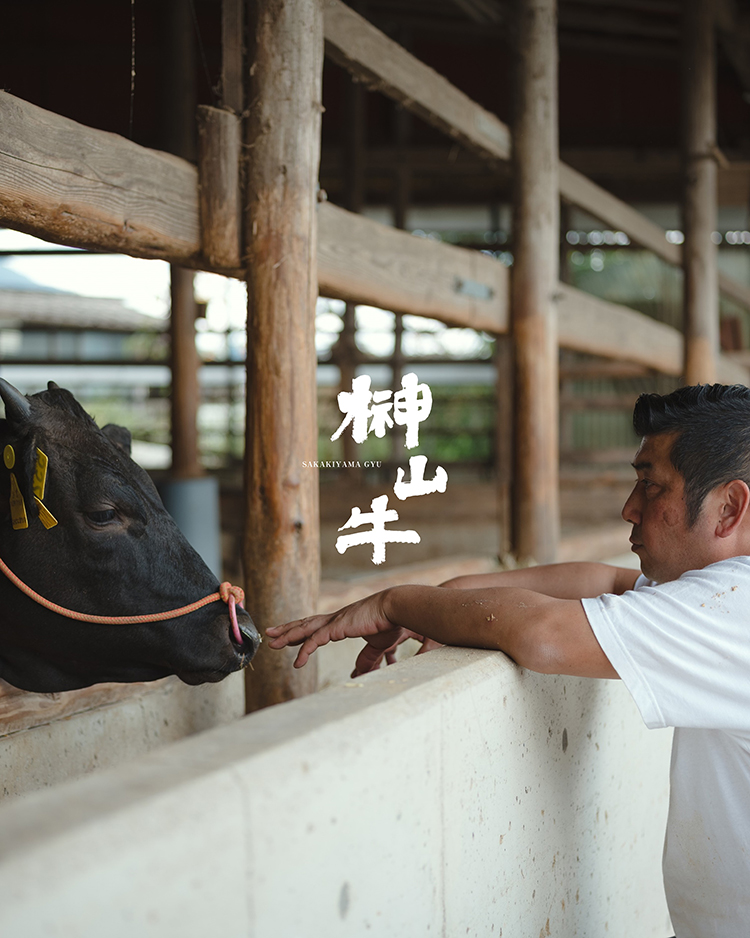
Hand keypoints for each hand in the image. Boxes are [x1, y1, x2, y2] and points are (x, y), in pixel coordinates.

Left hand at [265, 590, 442, 674]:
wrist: (398, 609)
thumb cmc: (392, 623)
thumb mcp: (378, 646)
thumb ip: (368, 659)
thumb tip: (360, 673)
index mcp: (344, 621)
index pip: (317, 625)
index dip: (302, 630)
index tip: (289, 636)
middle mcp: (336, 619)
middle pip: (305, 623)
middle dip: (287, 629)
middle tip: (271, 634)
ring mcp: (335, 621)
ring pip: (304, 629)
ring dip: (287, 635)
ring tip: (272, 642)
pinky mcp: (337, 627)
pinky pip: (315, 640)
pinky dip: (304, 650)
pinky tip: (297, 662)